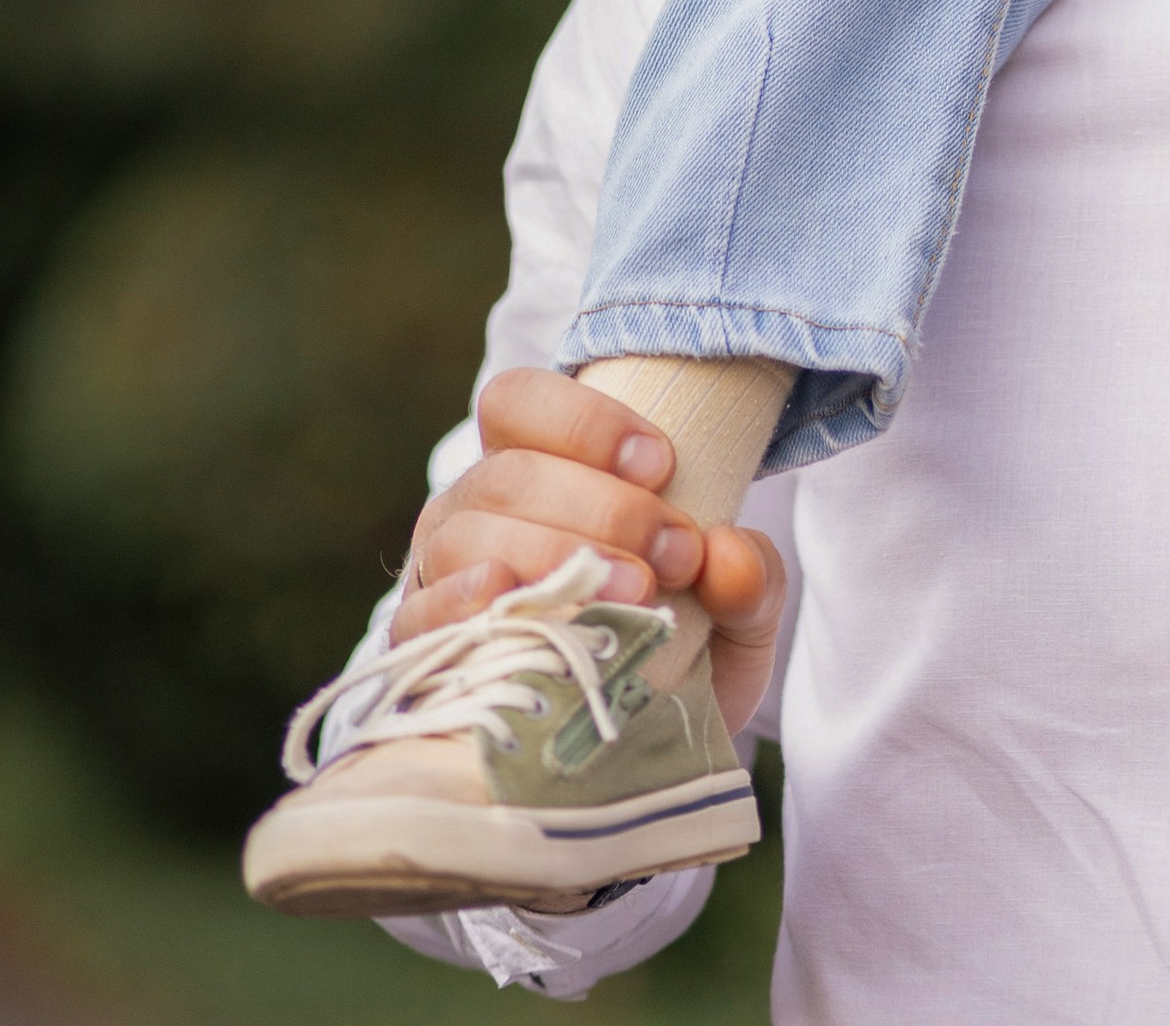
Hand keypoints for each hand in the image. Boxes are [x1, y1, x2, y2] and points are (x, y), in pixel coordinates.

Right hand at [394, 368, 789, 732]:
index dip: (585, 422)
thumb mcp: (735, 615)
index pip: (519, 403)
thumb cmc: (676, 654)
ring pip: (470, 534)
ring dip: (554, 553)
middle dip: (601, 506)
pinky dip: (460, 603)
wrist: (639, 767)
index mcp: (534, 470)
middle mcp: (476, 512)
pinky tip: (507, 601)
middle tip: (672, 553)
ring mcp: (444, 579)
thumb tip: (727, 554)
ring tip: (631, 591)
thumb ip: (750, 577)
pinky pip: (419, 615)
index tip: (662, 464)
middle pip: (510, 473)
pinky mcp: (423, 652)